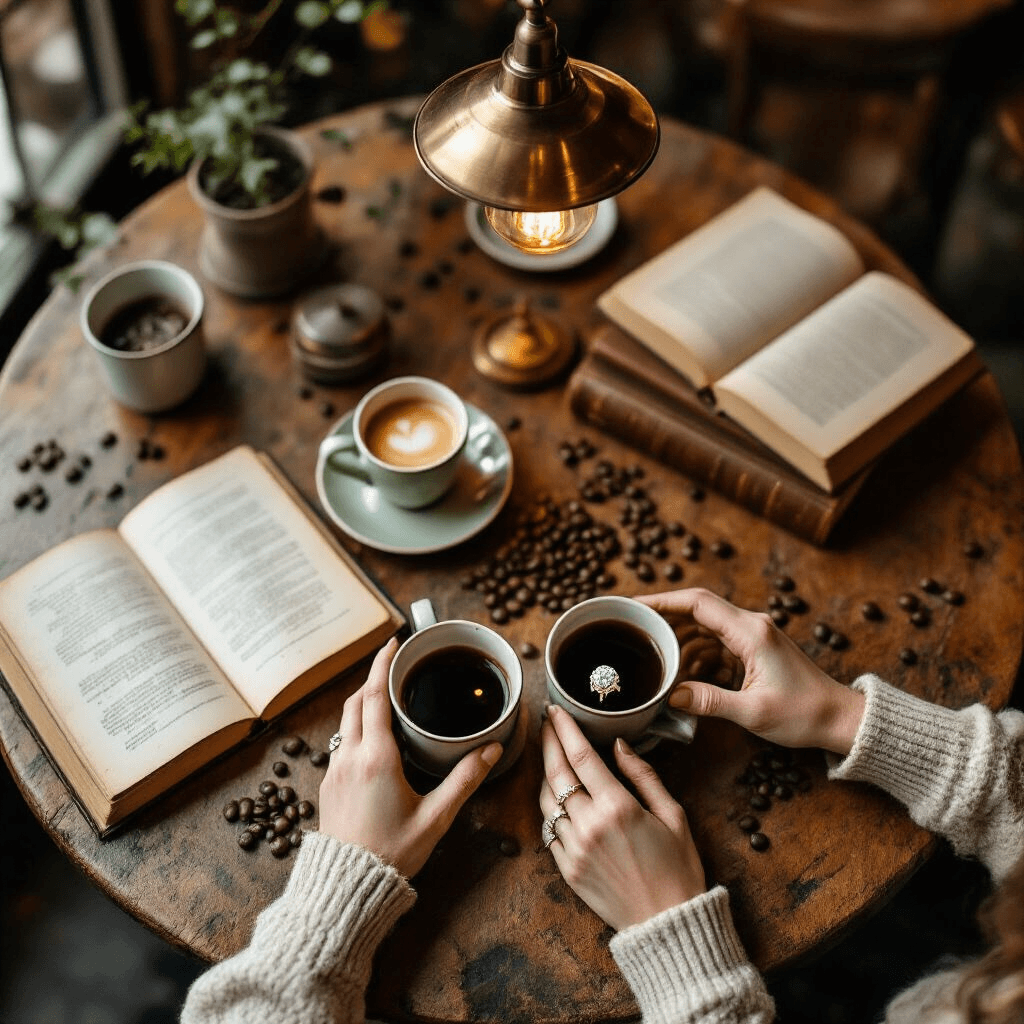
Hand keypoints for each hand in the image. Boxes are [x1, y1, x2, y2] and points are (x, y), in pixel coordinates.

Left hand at [319, 637, 501, 877]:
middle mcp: (350, 758)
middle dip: (373, 677)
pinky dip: (355, 725)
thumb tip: (491, 749)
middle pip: (356, 701)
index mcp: (377, 758)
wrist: (347, 888)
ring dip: (362, 701)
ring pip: (345, 721)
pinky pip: (340, 742)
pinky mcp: (329, 786)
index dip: (383, 664)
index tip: (393, 643)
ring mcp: (335, 771)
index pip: (375, 695)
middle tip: (394, 664)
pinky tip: (373, 737)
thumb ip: (465, 780)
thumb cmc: (392, 854)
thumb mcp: (436, 816)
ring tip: (386, 695)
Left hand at [538, 703, 704, 930]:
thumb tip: (619, 746)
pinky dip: (550, 809)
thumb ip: (644, 775)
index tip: (555, 710)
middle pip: (556, 773)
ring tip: (551, 757)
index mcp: (618, 807)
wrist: (667, 923)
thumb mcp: (672, 814)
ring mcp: (574, 849)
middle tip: (546, 723)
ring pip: (546, 801)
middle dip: (548, 742)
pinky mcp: (567, 870)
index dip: (564, 729)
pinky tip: (556, 797)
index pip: (580, 756)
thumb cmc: (678, 867)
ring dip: (546, 775)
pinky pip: (549, 830)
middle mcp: (590, 825)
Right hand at [638, 588, 864, 754]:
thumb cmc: (805, 714)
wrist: (840, 719)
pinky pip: (716, 644)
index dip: (662, 600)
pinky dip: (696, 657)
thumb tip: (671, 696)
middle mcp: (751, 626)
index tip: (634, 606)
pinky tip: (684, 676)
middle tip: (633, 633)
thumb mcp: (753, 712)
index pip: (697, 602)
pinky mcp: (754, 650)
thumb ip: (709, 701)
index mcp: (751, 632)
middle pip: (696, 611)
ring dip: (680, 643)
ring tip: (656, 662)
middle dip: (664, 620)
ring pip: (704, 628)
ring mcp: (753, 636)